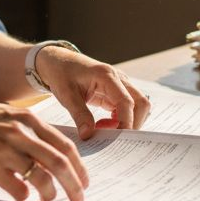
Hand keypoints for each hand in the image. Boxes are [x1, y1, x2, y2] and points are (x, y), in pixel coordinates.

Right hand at [0, 92, 88, 200]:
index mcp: (28, 120)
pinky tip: (23, 198)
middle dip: (74, 185)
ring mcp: (4, 150)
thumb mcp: (9, 115)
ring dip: (50, 193)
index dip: (79, 167)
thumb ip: (30, 132)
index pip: (65, 146)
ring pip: (40, 178)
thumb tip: (52, 155)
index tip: (84, 180)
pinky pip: (16, 189)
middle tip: (78, 197)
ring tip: (50, 199)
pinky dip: (24, 197)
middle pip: (59, 163)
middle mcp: (20, 134)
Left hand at [35, 46, 151, 139]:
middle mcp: (118, 78)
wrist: (59, 61)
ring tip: (103, 128)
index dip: (126, 122)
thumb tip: (88, 135)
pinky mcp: (116, 92)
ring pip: (137, 106)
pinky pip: (126, 108)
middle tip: (112, 136)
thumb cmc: (62, 74)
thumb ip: (79, 115)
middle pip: (140, 103)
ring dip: (126, 121)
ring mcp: (120, 84)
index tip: (117, 138)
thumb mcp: (66, 95)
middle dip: (132, 123)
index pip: (126, 101)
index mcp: (107, 76)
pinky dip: (120, 119)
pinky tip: (103, 124)